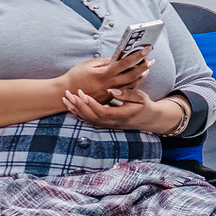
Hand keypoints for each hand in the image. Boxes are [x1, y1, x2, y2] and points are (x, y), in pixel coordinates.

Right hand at [56, 50, 148, 101]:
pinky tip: (136, 79)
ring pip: (130, 85)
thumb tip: (115, 58)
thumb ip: (103, 61)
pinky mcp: (108, 99)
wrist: (66, 93)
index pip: (125, 63)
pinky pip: (124, 91)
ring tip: (146, 69)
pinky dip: (132, 84)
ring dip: (139, 76)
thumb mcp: (88, 64)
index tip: (146, 49)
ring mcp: (110, 93)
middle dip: (143, 67)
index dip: (137, 56)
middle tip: (151, 60)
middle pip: (132, 75)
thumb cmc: (75, 76)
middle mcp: (110, 84)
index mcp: (105, 74)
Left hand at [62, 85, 187, 134]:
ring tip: (66, 99)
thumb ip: (126, 94)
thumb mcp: (140, 98)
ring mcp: (108, 125)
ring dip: (76, 110)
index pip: (102, 111)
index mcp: (121, 116)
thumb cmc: (145, 106)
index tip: (82, 93)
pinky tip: (71, 108)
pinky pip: (90, 121)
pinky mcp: (106, 124)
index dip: (91, 103)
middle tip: (69, 94)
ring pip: (88, 120)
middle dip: (78, 105)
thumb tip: (112, 90)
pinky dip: (79, 115)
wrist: (148, 119)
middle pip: (91, 117)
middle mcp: (112, 122)